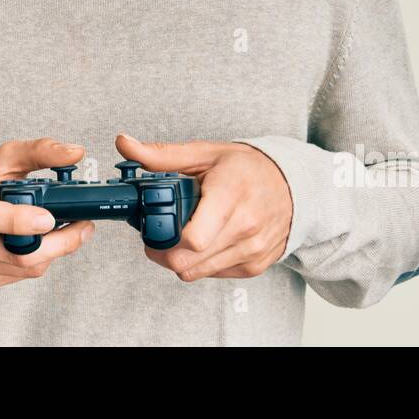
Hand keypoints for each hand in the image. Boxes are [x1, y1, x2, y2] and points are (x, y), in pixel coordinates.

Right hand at [0, 137, 95, 289]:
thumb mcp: (3, 158)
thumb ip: (39, 151)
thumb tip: (75, 152)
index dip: (18, 221)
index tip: (48, 217)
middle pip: (16, 253)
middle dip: (59, 242)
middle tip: (84, 226)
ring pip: (24, 267)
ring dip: (53, 250)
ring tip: (65, 229)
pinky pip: (20, 275)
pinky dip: (38, 259)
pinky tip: (39, 242)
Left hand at [115, 133, 292, 280]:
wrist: (293, 185)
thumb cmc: (247, 168)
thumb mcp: (205, 154)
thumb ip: (162, 155)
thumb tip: (124, 144)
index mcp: (231, 194)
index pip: (192, 237)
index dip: (163, 237)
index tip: (151, 226)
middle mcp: (246, 226)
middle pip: (188, 260)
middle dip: (164, 251)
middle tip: (158, 234)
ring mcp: (252, 249)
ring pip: (198, 272)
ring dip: (181, 258)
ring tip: (180, 235)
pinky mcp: (255, 265)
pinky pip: (214, 274)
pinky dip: (202, 262)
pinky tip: (205, 241)